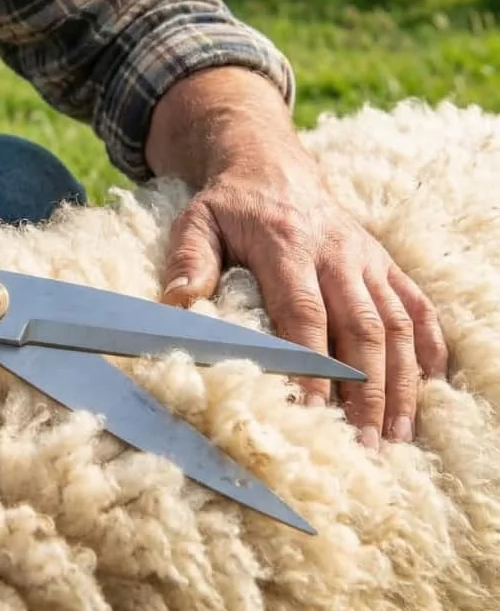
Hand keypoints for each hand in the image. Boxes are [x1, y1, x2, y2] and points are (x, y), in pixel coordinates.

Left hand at [160, 153, 448, 448]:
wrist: (271, 165)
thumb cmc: (229, 204)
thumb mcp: (198, 221)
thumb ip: (189, 261)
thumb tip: (177, 304)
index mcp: (287, 246)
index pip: (304, 313)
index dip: (311, 365)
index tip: (313, 411)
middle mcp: (336, 253)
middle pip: (360, 328)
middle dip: (364, 391)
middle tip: (363, 445)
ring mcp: (365, 258)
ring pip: (395, 324)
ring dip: (400, 382)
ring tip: (396, 435)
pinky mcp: (383, 262)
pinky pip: (416, 305)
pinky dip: (429, 345)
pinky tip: (432, 386)